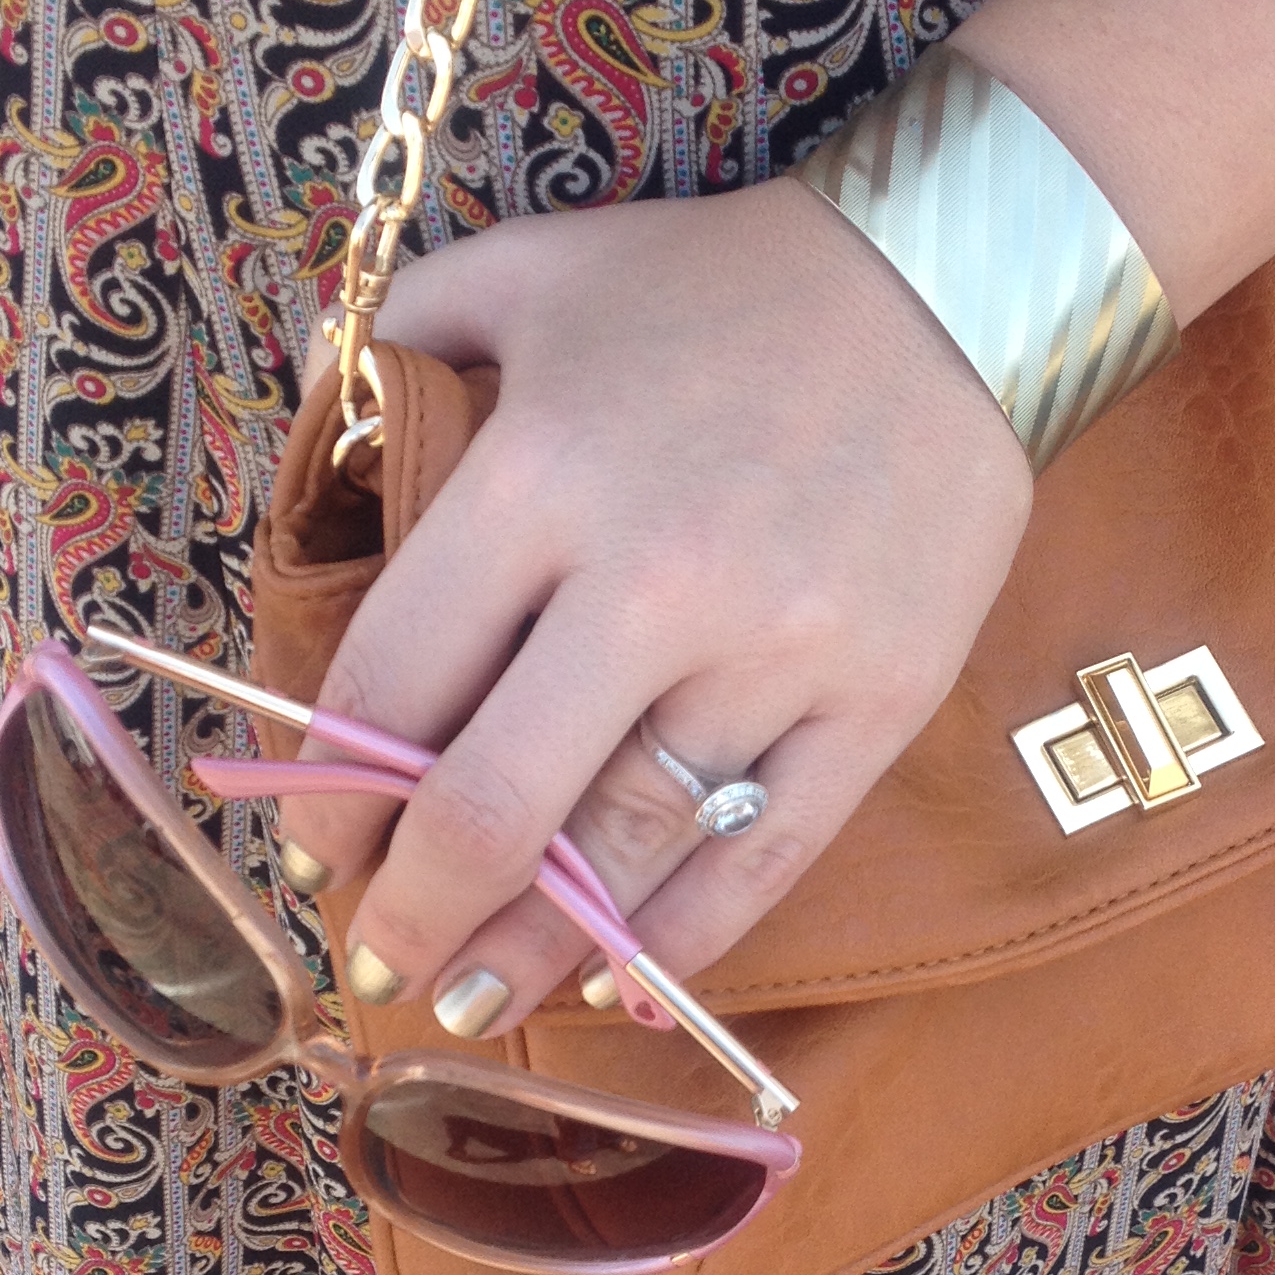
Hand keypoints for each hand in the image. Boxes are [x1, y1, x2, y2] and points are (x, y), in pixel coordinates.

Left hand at [282, 173, 1030, 1036]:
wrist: (958, 283)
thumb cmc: (721, 285)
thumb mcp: (537, 270)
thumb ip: (407, 338)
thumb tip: (322, 419)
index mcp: (543, 479)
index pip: (395, 686)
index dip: (332, 797)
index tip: (317, 852)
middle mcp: (653, 582)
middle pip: (494, 803)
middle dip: (415, 910)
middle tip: (379, 964)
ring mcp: (777, 654)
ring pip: (626, 850)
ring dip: (532, 950)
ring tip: (475, 1004)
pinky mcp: (876, 702)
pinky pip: (767, 856)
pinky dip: (687, 941)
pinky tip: (623, 990)